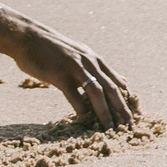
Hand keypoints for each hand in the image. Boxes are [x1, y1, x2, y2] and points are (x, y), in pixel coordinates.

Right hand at [17, 28, 140, 130]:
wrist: (28, 37)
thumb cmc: (54, 49)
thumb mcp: (80, 54)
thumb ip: (99, 69)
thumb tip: (121, 82)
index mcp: (95, 60)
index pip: (118, 83)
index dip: (129, 101)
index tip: (138, 117)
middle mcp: (89, 62)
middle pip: (111, 89)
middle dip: (122, 109)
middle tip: (130, 127)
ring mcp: (74, 68)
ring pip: (96, 92)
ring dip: (104, 112)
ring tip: (109, 129)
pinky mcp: (59, 75)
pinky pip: (73, 95)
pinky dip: (80, 109)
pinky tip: (83, 120)